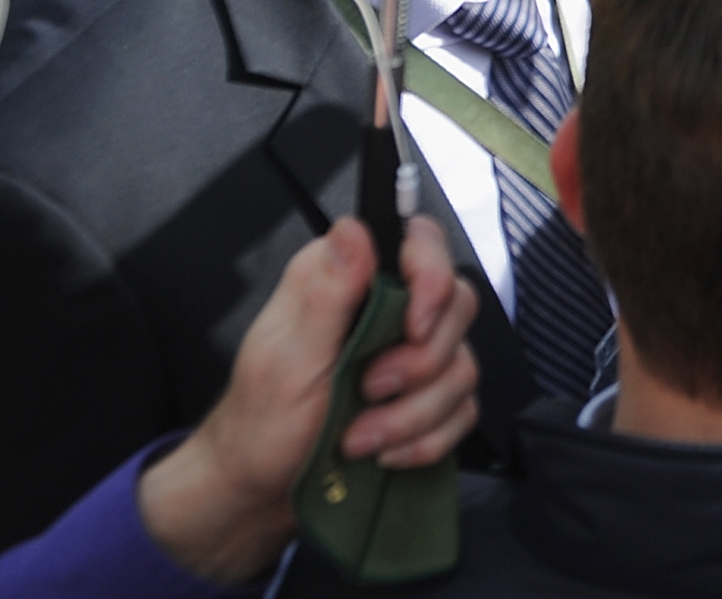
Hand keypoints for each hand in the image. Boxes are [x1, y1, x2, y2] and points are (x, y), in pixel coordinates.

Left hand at [135, 216, 478, 583]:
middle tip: (369, 390)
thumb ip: (327, 291)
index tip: (414, 326)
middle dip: (420, 364)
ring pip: (462, 365)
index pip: (420, 243)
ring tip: (360, 439)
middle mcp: (384, 309)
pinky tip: (386, 455)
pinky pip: (462, 410)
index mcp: (346, 280)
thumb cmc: (260, 424)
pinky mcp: (427, 398)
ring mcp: (411, 355)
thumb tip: (354, 229)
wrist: (260, 492)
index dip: (433, 278)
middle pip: (456, 305)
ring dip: (413, 415)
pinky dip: (426, 440)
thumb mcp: (288, 357)